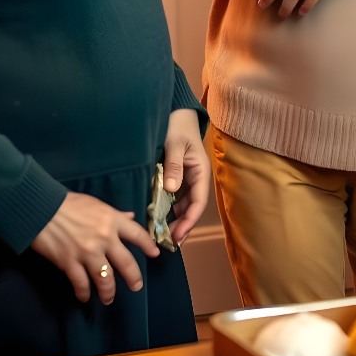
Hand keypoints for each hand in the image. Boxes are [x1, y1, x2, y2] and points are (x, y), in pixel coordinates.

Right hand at [30, 190, 159, 303]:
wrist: (42, 209)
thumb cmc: (69, 203)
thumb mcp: (97, 204)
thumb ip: (115, 214)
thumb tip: (130, 217)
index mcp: (112, 220)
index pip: (137, 234)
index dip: (148, 245)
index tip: (154, 254)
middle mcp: (104, 238)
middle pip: (125, 263)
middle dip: (133, 278)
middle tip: (136, 287)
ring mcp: (87, 252)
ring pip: (105, 279)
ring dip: (109, 292)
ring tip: (109, 299)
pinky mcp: (70, 263)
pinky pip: (81, 284)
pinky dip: (83, 293)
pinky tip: (84, 297)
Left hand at [162, 108, 210, 245]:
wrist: (175, 112)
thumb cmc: (177, 125)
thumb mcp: (174, 143)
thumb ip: (173, 166)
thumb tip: (171, 189)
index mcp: (200, 172)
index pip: (198, 202)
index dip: (189, 221)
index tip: (177, 236)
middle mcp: (194, 178)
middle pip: (190, 208)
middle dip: (180, 226)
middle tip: (165, 242)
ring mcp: (184, 179)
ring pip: (181, 205)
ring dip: (172, 220)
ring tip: (159, 235)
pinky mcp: (174, 177)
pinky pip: (172, 198)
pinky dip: (165, 209)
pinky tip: (155, 218)